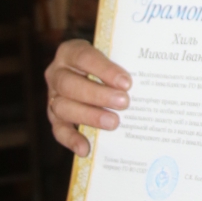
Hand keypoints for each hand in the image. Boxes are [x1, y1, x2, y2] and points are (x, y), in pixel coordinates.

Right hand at [45, 39, 130, 156]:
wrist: (90, 72)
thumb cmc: (106, 63)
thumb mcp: (112, 55)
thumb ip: (123, 61)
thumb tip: (148, 76)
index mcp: (70, 52)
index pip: (84, 57)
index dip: (104, 70)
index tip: (126, 82)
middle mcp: (57, 73)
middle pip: (70, 84)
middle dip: (98, 95)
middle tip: (124, 103)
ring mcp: (53, 96)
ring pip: (63, 107)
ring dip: (89, 116)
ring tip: (114, 123)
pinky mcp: (54, 117)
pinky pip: (59, 129)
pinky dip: (71, 139)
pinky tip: (85, 148)